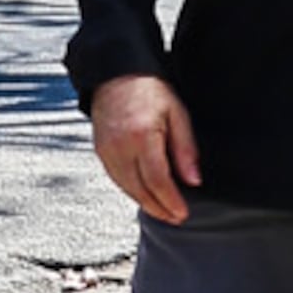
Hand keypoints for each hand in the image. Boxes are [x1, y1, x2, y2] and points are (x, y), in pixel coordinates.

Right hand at [90, 72, 200, 223]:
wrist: (116, 75)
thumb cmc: (149, 90)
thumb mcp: (177, 114)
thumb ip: (185, 149)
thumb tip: (192, 181)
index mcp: (142, 137)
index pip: (157, 181)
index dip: (170, 201)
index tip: (182, 213)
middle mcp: (120, 148)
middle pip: (140, 190)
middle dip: (159, 208)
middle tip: (175, 218)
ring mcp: (107, 151)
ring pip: (127, 188)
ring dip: (145, 203)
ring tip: (163, 211)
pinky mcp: (100, 152)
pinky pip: (117, 179)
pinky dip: (132, 190)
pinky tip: (144, 194)